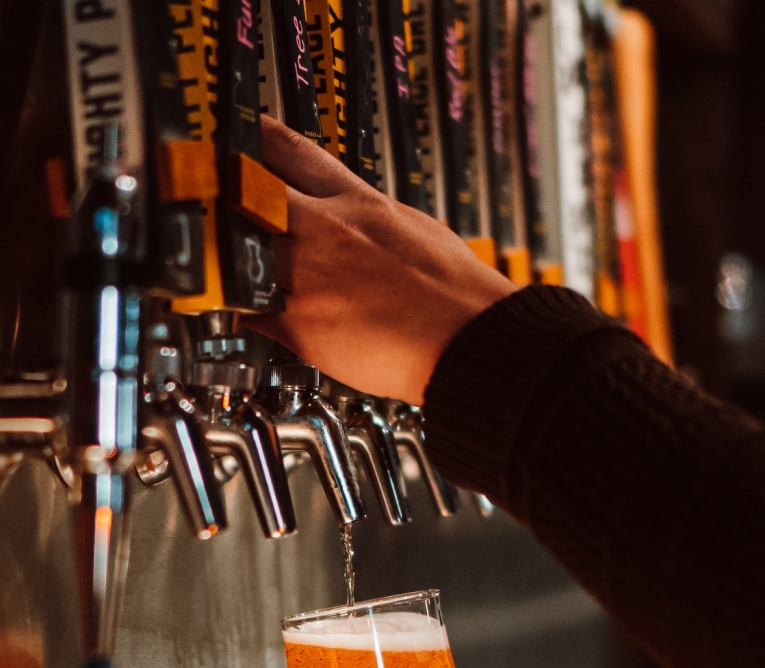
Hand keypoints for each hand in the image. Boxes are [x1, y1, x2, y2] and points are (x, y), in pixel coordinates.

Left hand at [243, 115, 518, 404]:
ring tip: (216, 260)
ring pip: (236, 252)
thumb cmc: (458, 293)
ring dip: (224, 256)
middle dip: (220, 192)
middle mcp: (326, 231)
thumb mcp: (415, 228)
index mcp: (359, 202)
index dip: (254, 139)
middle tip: (202, 197)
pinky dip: (242, 310)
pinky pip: (249, 311)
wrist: (473, 342)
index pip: (291, 152)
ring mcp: (307, 277)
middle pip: (245, 193)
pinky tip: (242, 312)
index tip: (232, 139)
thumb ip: (370, 218)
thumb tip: (348, 215)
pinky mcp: (299, 324)